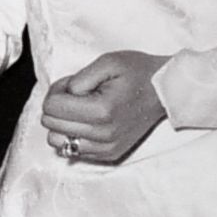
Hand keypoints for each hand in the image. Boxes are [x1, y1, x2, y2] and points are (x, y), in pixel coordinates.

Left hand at [41, 50, 167, 163]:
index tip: (73, 84)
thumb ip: (78, 79)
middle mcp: (103, 135)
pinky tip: (88, 121)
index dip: (57, 90)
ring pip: (57, 142)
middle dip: (57, 106)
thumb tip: (62, 96)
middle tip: (76, 94)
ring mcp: (106, 148)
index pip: (52, 107)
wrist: (165, 91)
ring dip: (62, 124)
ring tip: (80, 109)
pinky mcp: (108, 154)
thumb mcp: (108, 62)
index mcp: (101, 111)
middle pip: (51, 125)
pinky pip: (72, 150)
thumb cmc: (137, 72)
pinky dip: (73, 135)